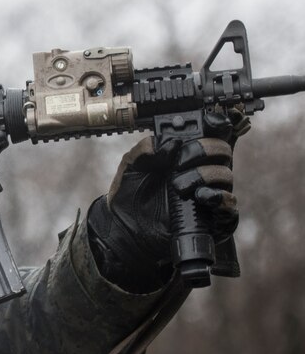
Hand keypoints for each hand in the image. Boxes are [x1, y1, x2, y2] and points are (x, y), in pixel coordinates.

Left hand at [87, 112, 240, 291]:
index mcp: (186, 155)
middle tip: (178, 163)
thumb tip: (171, 143)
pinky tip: (202, 196)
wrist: (124, 227)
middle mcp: (202, 171)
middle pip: (222, 152)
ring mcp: (210, 194)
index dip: (213, 126)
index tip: (202, 125)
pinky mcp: (214, 218)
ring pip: (225, 175)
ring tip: (178, 186)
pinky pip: (229, 205)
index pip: (212, 134)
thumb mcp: (131, 166)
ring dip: (204, 175)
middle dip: (203, 151)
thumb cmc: (129, 194)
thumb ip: (145, 148)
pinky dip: (220, 198)